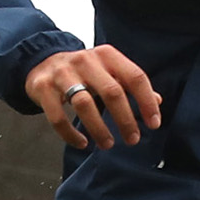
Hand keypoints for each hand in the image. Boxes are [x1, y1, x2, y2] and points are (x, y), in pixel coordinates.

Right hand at [24, 44, 161, 150]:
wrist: (42, 61)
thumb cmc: (82, 71)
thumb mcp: (108, 71)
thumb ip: (130, 84)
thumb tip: (158, 101)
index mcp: (107, 55)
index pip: (134, 77)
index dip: (146, 102)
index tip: (153, 124)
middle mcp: (86, 61)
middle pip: (112, 92)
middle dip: (125, 119)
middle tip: (132, 139)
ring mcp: (62, 74)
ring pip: (84, 104)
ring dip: (99, 129)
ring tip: (108, 144)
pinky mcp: (43, 88)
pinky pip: (58, 117)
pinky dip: (71, 134)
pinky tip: (82, 142)